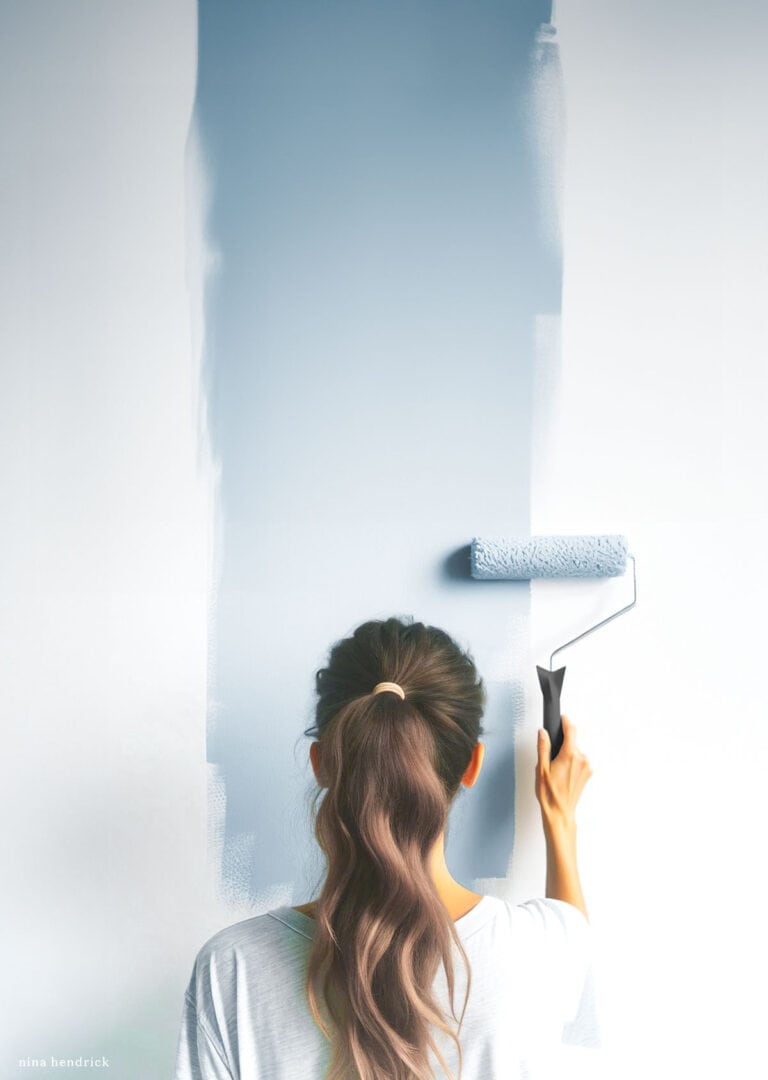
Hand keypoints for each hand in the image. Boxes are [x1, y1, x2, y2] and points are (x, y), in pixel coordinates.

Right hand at [535, 714, 592, 828]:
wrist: (559, 812)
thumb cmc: (550, 794)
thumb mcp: (541, 768)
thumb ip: (543, 746)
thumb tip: (543, 733)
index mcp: (570, 755)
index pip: (571, 730)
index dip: (566, 721)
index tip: (562, 718)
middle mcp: (582, 759)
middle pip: (572, 742)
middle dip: (562, 744)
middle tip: (551, 758)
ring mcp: (587, 767)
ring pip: (576, 752)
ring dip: (567, 755)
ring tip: (557, 770)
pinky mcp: (588, 773)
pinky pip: (579, 761)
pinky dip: (572, 763)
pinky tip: (563, 774)